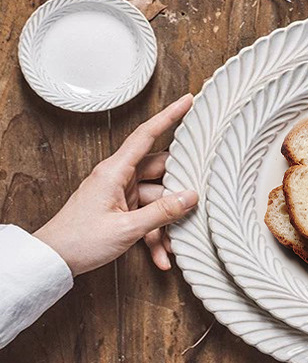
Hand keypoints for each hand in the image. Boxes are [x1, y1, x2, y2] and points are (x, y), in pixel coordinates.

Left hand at [35, 94, 198, 275]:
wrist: (51, 261)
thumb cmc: (78, 241)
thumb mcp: (126, 228)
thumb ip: (162, 212)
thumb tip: (190, 196)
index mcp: (115, 171)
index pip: (147, 134)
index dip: (170, 116)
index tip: (187, 101)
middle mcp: (119, 177)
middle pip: (160, 171)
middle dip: (179, 189)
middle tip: (200, 197)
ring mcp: (120, 194)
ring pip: (156, 198)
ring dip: (167, 222)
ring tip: (176, 243)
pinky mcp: (121, 210)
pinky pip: (146, 216)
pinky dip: (155, 234)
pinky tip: (162, 255)